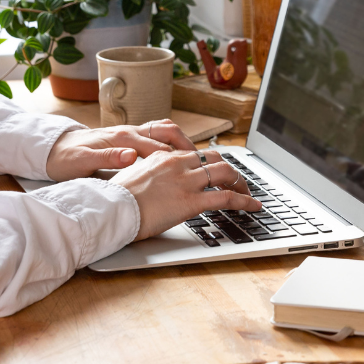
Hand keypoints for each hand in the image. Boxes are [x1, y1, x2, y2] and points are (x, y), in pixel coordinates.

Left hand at [45, 120, 196, 181]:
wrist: (53, 149)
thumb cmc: (66, 157)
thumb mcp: (82, 162)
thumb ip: (107, 158)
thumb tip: (131, 156)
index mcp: (121, 137)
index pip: (157, 145)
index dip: (178, 157)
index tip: (195, 168)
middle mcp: (128, 132)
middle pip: (167, 131)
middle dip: (187, 145)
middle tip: (205, 162)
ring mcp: (129, 134)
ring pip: (164, 131)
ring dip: (181, 142)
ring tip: (198, 159)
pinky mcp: (127, 139)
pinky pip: (156, 136)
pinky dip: (170, 144)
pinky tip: (177, 158)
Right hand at [111, 149, 259, 240]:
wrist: (111, 208)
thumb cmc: (117, 199)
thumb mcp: (134, 179)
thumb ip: (150, 177)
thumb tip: (156, 185)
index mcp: (163, 157)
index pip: (195, 154)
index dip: (210, 164)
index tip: (216, 173)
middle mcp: (177, 163)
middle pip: (214, 159)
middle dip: (230, 170)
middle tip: (237, 181)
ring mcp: (186, 181)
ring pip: (225, 173)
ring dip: (241, 183)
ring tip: (248, 193)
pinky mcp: (191, 201)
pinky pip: (225, 197)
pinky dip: (243, 201)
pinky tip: (252, 206)